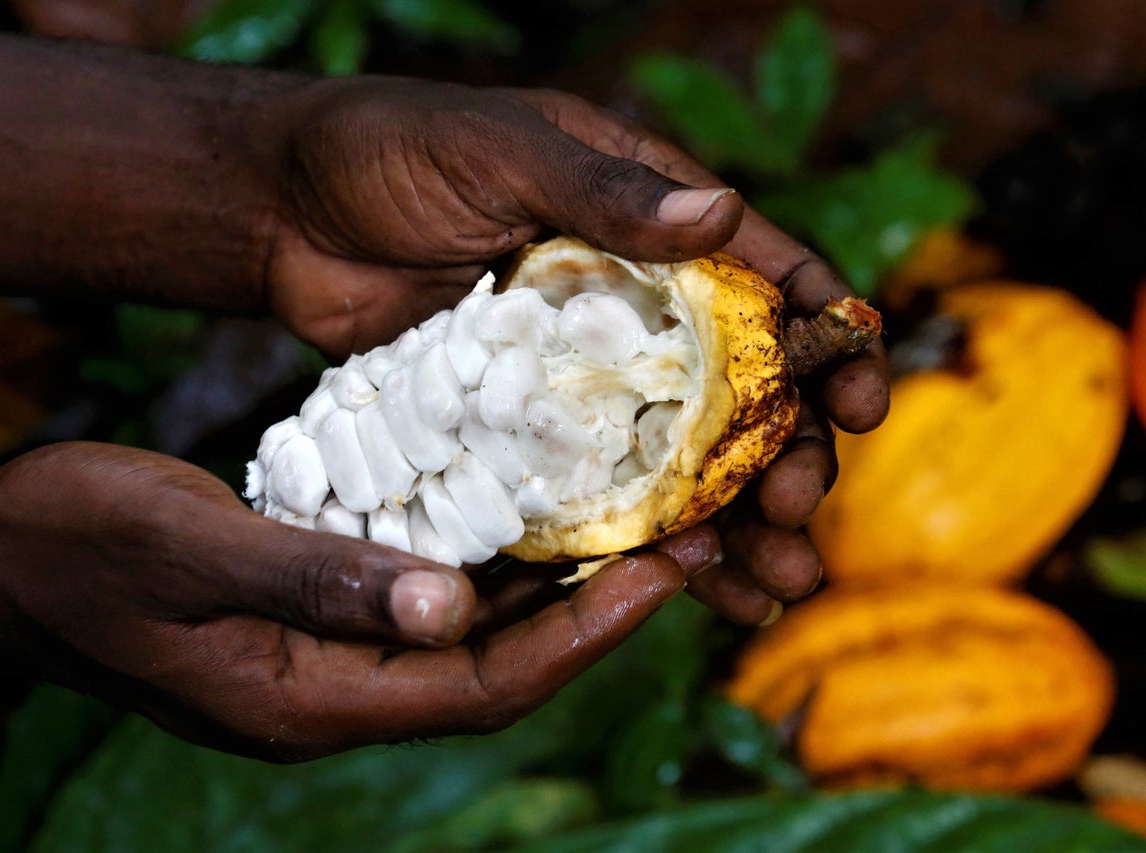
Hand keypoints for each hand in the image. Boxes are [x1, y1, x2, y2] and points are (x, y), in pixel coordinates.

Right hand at [0, 443, 706, 759]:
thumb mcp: (186, 552)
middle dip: (592, 609)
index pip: (485, 688)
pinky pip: (425, 599)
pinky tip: (526, 509)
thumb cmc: (71, 551)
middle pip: (496, 666)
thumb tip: (450, 611)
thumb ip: (314, 579)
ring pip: (468, 635)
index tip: (662, 572)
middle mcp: (332, 693)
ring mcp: (324, 658)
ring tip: (631, 520)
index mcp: (309, 700)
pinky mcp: (314, 616)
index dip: (582, 635)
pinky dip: (484, 562)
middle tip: (679, 539)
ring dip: (549, 584)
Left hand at [252, 80, 887, 621]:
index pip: (766, 281)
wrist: (280, 213)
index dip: (826, 342)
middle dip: (789, 454)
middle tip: (804, 513)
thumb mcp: (500, 152)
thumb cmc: (390, 153)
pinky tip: (694, 585)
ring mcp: (579, 375)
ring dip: (738, 518)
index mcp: (647, 223)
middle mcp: (631, 306)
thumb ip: (602, 190)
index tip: (866, 402)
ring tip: (777, 581)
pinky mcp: (525, 428)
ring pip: (684, 457)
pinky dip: (651, 536)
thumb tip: (723, 213)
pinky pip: (603, 489)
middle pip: (740, 391)